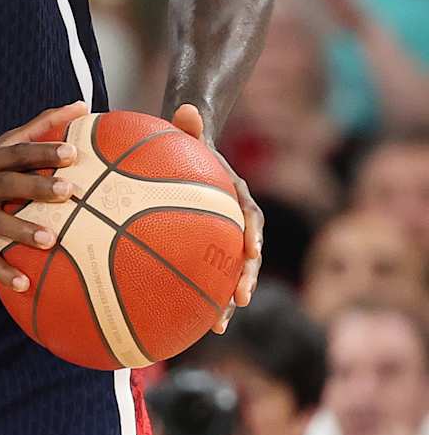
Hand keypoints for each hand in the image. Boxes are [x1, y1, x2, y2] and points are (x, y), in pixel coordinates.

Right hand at [0, 101, 87, 291]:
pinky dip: (3, 271)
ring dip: (22, 230)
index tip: (72, 153)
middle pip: (7, 184)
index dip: (43, 152)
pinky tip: (24, 283)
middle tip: (67, 191)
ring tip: (49, 239)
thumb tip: (81, 105)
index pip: (17, 153)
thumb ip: (38, 128)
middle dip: (36, 187)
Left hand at [173, 104, 261, 332]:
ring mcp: (220, 238)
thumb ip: (189, 123)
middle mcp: (233, 220)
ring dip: (225, 300)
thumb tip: (187, 107)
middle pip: (246, 254)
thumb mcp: (188, 133)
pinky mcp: (203, 250)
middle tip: (240, 300)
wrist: (189, 155)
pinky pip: (203, 275)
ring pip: (228, 273)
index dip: (252, 232)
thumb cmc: (187, 144)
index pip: (250, 214)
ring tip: (217, 327)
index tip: (251, 250)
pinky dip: (197, 297)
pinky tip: (181, 321)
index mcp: (234, 195)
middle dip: (246, 278)